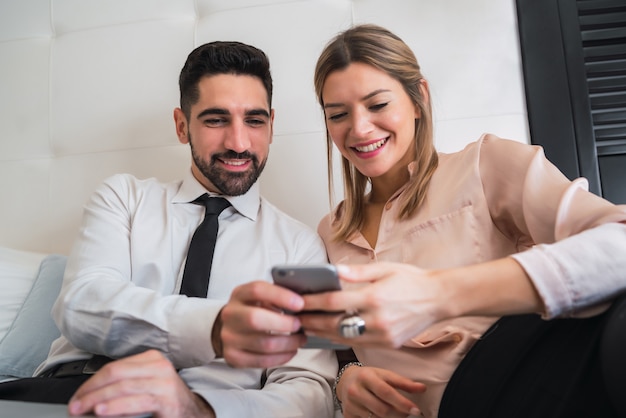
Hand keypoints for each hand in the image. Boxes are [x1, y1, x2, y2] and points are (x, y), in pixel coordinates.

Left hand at [68, 350, 213, 417]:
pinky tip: (103, 412)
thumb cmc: (164, 400)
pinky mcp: (167, 400)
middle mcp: (159, 367)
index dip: (91, 382)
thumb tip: (90, 394)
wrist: (192, 413)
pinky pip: (136, 402)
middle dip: (91, 391)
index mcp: (152, 359)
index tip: (77, 396)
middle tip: (76, 405)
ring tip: (84, 409)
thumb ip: (124, 384)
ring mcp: (164, 383)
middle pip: (116, 374)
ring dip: (98, 400)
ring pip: (124, 387)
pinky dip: (116, 407)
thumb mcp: (145, 385)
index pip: (114, 367)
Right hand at [219, 281, 307, 367]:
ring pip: (263, 343)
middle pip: (255, 319)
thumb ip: (276, 297)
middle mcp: (231, 315)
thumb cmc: (251, 309)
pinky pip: (262, 361)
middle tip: (299, 325)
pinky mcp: (233, 356)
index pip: (257, 290)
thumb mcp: (260, 297)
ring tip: (300, 339)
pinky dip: (281, 357)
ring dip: (288, 343)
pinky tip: (290, 351)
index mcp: (239, 294)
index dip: (280, 296)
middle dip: (284, 323)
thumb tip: (301, 303)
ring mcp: (230, 337)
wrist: (230, 327)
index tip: (299, 303)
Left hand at [300, 262, 447, 347]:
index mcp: (374, 297)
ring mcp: (383, 335)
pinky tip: (331, 333)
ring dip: (324, 333)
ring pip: (345, 338)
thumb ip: (356, 273)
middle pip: (334, 325)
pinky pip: (359, 343)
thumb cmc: (411, 280)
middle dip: (312, 321)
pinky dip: (343, 338)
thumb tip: (332, 272)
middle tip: (296, 317)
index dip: (312, 303)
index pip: (333, 303)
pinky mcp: (389, 344)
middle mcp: (377, 319)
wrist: (439, 298)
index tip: (297, 300)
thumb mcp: (384, 268)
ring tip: (309, 326)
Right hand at [338, 365, 423, 417]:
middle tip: (407, 413)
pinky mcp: (348, 415)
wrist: (346, 380)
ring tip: (396, 413)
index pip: (386, 392)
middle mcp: (355, 390)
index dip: (402, 403)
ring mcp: (350, 404)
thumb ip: (404, 383)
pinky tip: (383, 416)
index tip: (416, 410)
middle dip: (399, 414)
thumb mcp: (385, 375)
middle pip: (383, 410)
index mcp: (366, 377)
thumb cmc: (370, 377)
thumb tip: (423, 388)